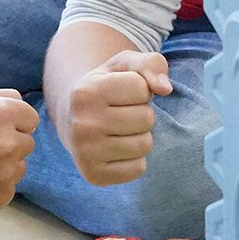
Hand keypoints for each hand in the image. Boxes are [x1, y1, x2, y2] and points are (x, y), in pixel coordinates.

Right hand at [0, 87, 38, 213]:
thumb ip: (3, 96)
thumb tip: (27, 111)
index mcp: (1, 114)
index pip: (31, 119)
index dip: (11, 122)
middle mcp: (7, 144)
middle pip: (27, 143)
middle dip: (8, 142)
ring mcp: (4, 175)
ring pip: (19, 167)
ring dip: (3, 165)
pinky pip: (8, 189)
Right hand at [54, 48, 172, 186]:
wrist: (73, 119)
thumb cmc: (106, 88)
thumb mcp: (125, 65)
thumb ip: (151, 63)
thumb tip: (165, 89)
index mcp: (86, 91)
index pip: (142, 89)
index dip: (140, 90)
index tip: (121, 93)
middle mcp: (81, 123)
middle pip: (146, 119)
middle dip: (142, 113)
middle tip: (122, 113)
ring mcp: (85, 153)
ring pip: (144, 145)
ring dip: (140, 136)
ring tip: (121, 130)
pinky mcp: (94, 175)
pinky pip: (138, 169)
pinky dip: (135, 159)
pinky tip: (118, 149)